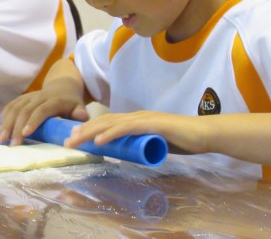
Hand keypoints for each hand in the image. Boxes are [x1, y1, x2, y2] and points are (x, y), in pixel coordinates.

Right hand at [0, 89, 88, 145]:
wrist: (63, 86)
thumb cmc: (72, 103)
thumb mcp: (79, 107)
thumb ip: (80, 113)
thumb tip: (81, 117)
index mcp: (54, 100)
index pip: (42, 109)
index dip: (34, 120)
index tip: (26, 133)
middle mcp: (40, 96)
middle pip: (25, 110)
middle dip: (16, 127)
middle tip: (12, 145)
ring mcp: (29, 96)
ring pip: (15, 108)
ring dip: (7, 123)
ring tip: (2, 139)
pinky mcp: (22, 98)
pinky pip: (11, 105)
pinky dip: (4, 116)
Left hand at [64, 111, 210, 154]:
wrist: (204, 134)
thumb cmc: (182, 139)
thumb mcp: (154, 143)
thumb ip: (140, 145)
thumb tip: (127, 153)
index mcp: (135, 120)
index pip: (107, 122)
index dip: (89, 129)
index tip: (74, 137)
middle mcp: (136, 116)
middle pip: (104, 121)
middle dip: (83, 131)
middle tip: (66, 141)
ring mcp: (144, 119)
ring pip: (111, 123)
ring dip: (91, 132)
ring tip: (76, 141)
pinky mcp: (153, 125)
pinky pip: (128, 128)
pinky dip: (112, 133)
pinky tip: (99, 140)